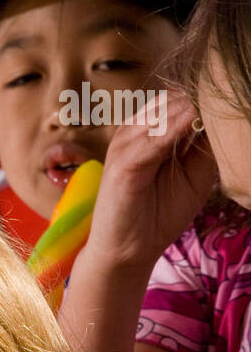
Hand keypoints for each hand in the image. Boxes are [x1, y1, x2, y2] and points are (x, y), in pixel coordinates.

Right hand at [81, 89, 216, 273]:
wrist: (128, 252)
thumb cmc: (159, 215)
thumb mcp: (195, 176)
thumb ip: (205, 146)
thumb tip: (222, 117)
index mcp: (151, 131)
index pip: (182, 100)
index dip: (206, 100)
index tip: (229, 103)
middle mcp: (136, 131)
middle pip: (174, 100)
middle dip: (200, 102)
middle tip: (224, 104)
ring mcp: (126, 145)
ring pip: (163, 113)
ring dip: (189, 110)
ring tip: (211, 112)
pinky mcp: (122, 163)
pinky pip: (152, 138)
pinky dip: (173, 129)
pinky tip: (192, 122)